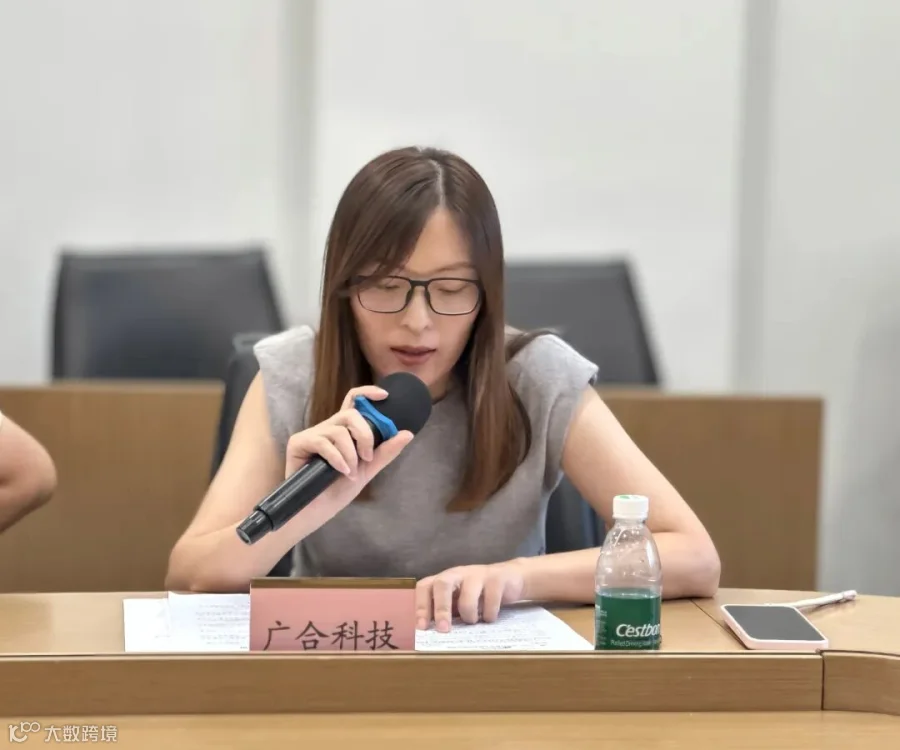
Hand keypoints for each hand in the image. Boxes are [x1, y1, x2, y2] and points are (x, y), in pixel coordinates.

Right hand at [284, 385, 412, 500]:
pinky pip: (322, 441)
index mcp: (343, 431)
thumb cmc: (337, 491)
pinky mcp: (298, 443)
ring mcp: (312, 434)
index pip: (353, 401)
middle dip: (365, 435)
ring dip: (350, 454)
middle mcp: (328, 429)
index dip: (367, 393)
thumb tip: (408, 433)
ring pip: (339, 430)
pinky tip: (341, 471)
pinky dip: (337, 458)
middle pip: (351, 414)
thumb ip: (385, 452)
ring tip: (350, 472)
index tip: (385, 396)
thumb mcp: (366, 470)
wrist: (315, 512)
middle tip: (367, 457)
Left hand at [416, 561, 526, 631]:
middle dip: (441, 608)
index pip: (425, 587)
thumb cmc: (479, 595)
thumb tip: (432, 636)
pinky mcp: (497, 578)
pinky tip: (490, 617)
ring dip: (469, 613)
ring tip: (473, 622)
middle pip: (442, 584)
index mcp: (445, 580)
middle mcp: (458, 573)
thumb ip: (447, 613)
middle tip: (443, 629)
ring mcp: (478, 574)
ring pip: (468, 593)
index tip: (422, 627)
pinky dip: (490, 613)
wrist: (511, 578)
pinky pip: (492, 598)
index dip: (421, 606)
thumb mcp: (459, 602)